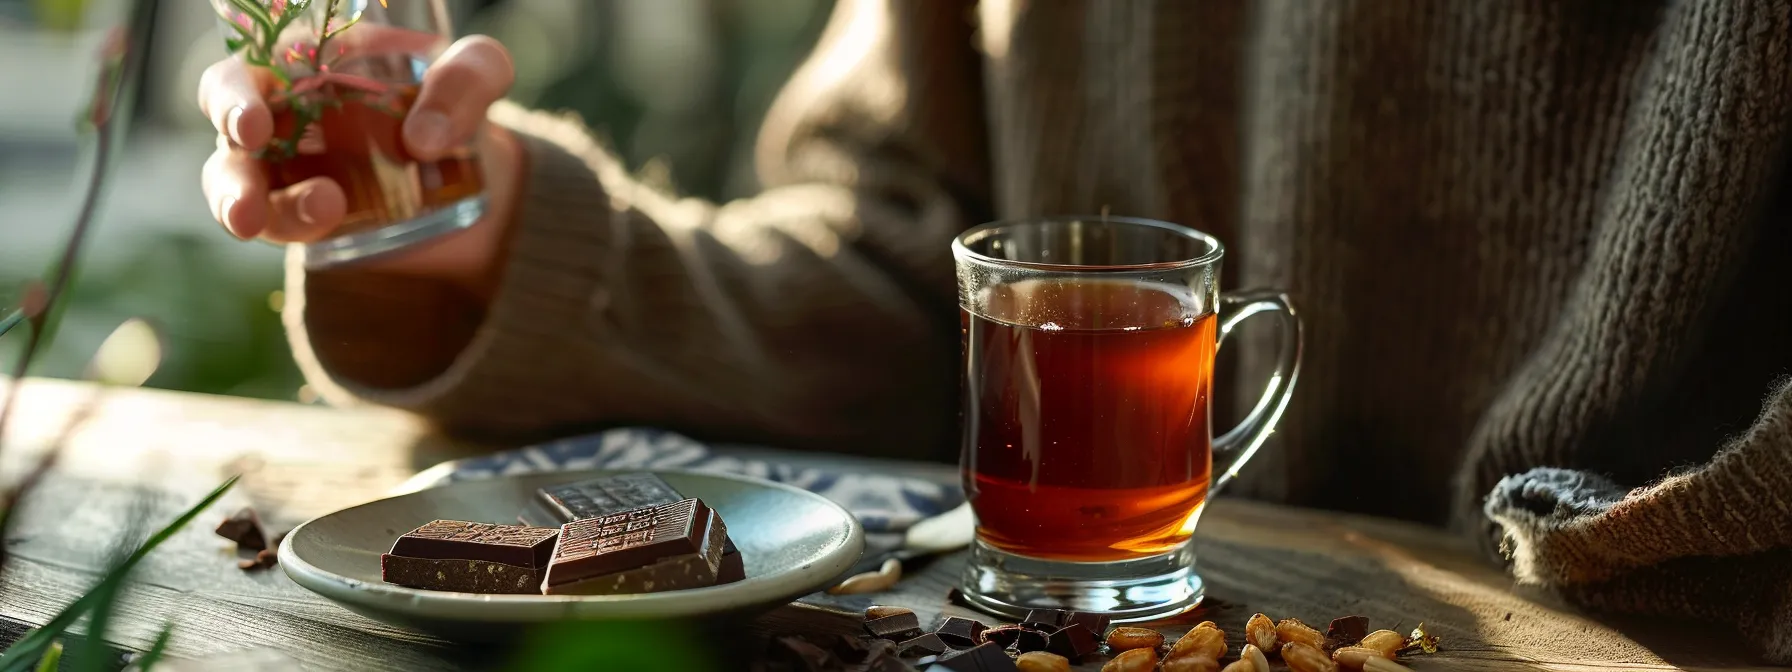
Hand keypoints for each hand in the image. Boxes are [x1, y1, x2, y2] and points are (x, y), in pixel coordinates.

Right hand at [198, 34, 522, 295]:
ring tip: (322, 206)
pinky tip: (327, 221)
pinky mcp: (296, 214)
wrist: (471, 181)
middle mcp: (280, 106)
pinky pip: (273, 221)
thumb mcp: (479, 76)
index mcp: (306, 58)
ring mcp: (281, 165)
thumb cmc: (455, 104)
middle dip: (230, 118)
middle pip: (224, 104)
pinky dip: (289, 222)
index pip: (249, 56)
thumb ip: (465, 81)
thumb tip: (425, 138)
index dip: (238, 83)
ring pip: (233, 174)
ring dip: (246, 193)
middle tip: (248, 135)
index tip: (254, 111)